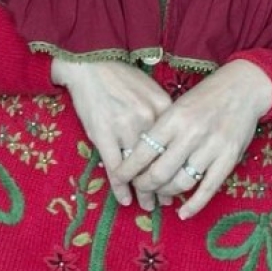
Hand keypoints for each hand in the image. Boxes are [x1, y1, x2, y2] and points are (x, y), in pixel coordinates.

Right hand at [50, 57, 172, 208]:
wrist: (90, 64)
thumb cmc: (121, 75)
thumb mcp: (150, 88)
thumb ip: (162, 112)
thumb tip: (172, 139)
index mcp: (163, 107)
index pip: (175, 145)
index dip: (178, 166)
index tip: (181, 180)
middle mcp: (147, 119)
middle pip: (160, 160)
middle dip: (164, 185)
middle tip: (167, 201)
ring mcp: (125, 128)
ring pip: (139, 169)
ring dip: (144, 192)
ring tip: (149, 206)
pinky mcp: (103, 135)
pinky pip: (115, 169)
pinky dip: (121, 188)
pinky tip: (125, 200)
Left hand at [113, 61, 271, 219]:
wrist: (242, 87)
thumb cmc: (204, 96)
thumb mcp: (177, 105)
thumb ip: (160, 129)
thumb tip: (137, 158)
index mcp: (173, 118)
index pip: (143, 152)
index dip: (128, 170)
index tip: (120, 178)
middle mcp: (191, 133)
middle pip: (159, 173)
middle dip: (145, 186)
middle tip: (140, 188)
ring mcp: (212, 147)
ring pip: (182, 183)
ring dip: (167, 193)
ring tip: (160, 194)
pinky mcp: (229, 159)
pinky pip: (208, 189)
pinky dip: (194, 205)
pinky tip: (183, 213)